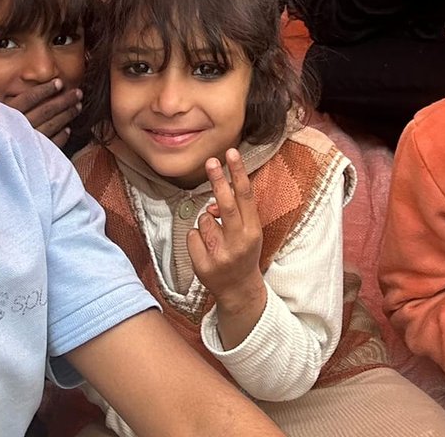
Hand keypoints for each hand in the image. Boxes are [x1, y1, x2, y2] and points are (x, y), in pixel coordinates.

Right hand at [0, 77, 82, 146]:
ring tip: (78, 106)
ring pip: (52, 126)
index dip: (44, 90)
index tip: (59, 83)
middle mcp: (20, 129)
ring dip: (67, 115)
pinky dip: (61, 137)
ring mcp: (29, 144)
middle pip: (46, 111)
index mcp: (6, 116)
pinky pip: (52, 146)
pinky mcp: (35, 158)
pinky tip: (69, 130)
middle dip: (63, 101)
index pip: (28, 99)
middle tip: (78, 92)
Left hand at [187, 150, 266, 319]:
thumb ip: (235, 213)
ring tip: (215, 239)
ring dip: (205, 223)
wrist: (239, 290)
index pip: (245, 196)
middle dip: (218, 180)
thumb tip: (213, 202)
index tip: (232, 153)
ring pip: (203, 220)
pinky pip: (191, 236)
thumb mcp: (248, 233)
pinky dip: (196, 239)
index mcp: (253, 231)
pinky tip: (206, 250)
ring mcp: (220, 254)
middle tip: (210, 161)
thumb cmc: (243, 253)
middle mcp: (238, 242)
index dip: (238, 173)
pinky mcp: (203, 265)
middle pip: (225, 204)